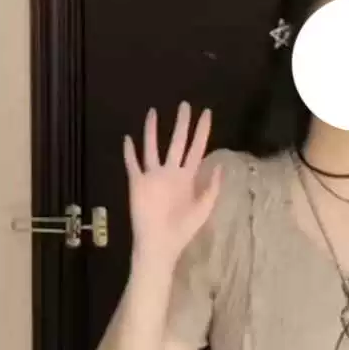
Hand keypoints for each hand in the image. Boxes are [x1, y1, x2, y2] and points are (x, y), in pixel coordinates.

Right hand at [123, 103, 221, 269]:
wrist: (160, 244)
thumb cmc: (183, 229)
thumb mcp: (204, 208)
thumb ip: (212, 187)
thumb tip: (221, 166)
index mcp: (188, 177)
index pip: (197, 149)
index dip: (202, 131)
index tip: (207, 113)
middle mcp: (171, 172)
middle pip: (177, 142)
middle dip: (182, 124)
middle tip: (185, 105)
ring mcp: (153, 176)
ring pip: (152, 148)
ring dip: (152, 131)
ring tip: (153, 112)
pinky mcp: (137, 183)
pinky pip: (132, 164)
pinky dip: (129, 152)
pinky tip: (127, 139)